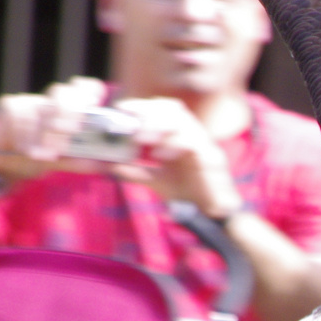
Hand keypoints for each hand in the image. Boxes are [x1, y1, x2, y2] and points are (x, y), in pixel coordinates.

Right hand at [0, 77, 112, 181]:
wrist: (1, 166)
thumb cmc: (36, 158)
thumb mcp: (61, 162)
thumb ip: (80, 161)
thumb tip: (107, 165)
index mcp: (69, 111)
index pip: (84, 88)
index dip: (90, 91)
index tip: (93, 103)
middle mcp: (51, 102)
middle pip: (63, 92)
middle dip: (69, 111)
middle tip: (71, 132)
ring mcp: (30, 101)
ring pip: (39, 108)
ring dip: (41, 135)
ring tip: (43, 155)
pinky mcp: (9, 104)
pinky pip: (17, 114)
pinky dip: (23, 136)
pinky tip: (24, 150)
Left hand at [108, 96, 242, 218]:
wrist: (210, 215)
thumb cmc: (187, 195)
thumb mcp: (155, 180)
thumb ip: (134, 171)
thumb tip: (108, 165)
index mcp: (180, 136)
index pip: (163, 109)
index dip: (143, 105)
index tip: (122, 108)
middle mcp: (194, 135)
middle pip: (173, 108)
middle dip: (150, 113)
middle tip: (132, 127)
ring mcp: (204, 145)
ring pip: (183, 120)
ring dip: (160, 126)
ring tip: (142, 140)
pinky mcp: (212, 159)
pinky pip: (193, 142)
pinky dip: (174, 144)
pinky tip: (160, 155)